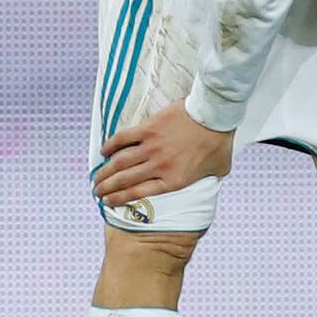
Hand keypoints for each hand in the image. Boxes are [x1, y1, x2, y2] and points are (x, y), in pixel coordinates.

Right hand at [93, 100, 233, 207]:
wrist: (216, 114)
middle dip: (106, 189)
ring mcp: (152, 148)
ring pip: (119, 164)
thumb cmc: (220, 140)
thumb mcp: (220, 168)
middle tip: (96, 192)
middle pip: (124, 181)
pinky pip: (123, 139)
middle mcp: (159, 167)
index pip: (138, 193)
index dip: (119, 199)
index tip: (107, 202)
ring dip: (104, 172)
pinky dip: (110, 146)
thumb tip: (214, 178)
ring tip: (96, 178)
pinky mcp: (148, 129)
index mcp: (174, 180)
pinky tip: (103, 152)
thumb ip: (212, 177)